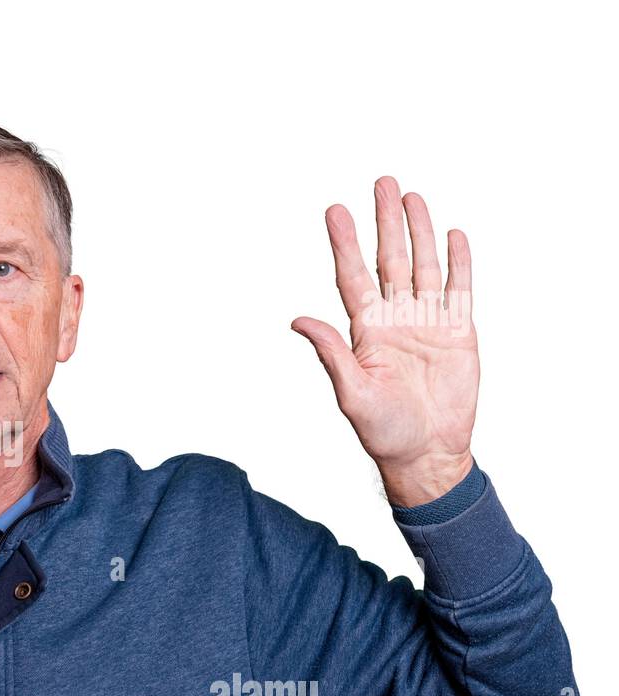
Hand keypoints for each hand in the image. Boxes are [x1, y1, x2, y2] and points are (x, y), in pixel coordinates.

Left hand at [291, 176, 477, 507]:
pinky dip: (458, 261)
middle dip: (384, 221)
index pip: (352, 276)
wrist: (427, 453)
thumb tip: (298, 320)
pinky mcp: (458, 331)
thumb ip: (331, 353)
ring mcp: (427, 321)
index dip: (344, 243)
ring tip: (411, 196)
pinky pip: (459, 288)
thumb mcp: (352, 392)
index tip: (334, 211)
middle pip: (389, 258)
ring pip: (422, 265)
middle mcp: (394, 318)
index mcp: (365, 330)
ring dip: (419, 230)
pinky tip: (452, 234)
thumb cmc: (384, 430)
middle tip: (381, 182)